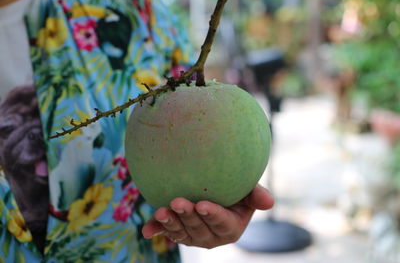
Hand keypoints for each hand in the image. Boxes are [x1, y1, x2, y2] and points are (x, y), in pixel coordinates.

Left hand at [142, 184, 273, 248]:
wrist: (217, 192)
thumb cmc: (235, 190)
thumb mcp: (248, 191)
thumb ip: (256, 195)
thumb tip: (270, 202)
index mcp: (231, 228)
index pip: (222, 223)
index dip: (213, 215)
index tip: (202, 205)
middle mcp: (212, 236)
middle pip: (198, 228)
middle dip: (188, 216)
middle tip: (178, 201)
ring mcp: (194, 236)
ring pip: (182, 232)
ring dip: (170, 223)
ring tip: (160, 211)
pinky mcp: (180, 233)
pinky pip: (169, 232)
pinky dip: (157, 230)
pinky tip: (147, 230)